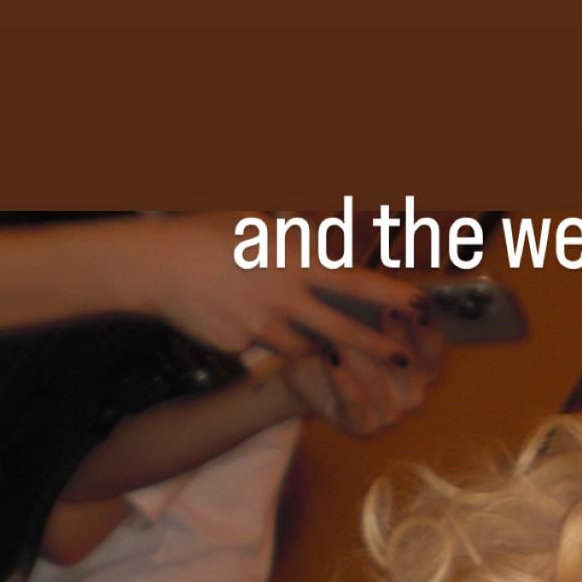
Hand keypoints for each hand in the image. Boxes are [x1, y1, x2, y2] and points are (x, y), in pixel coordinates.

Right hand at [127, 213, 426, 361]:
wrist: (161, 263)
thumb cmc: (211, 234)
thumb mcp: (260, 224)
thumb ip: (296, 237)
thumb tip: (324, 235)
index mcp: (294, 260)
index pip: (354, 281)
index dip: (390, 295)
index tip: (420, 303)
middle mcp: (284, 295)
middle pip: (341, 331)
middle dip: (376, 347)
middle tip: (402, 357)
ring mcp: (263, 325)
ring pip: (300, 346)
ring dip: (308, 343)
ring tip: (285, 320)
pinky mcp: (241, 345)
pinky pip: (258, 346)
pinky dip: (254, 334)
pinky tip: (229, 312)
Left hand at [282, 312, 444, 437]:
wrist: (307, 374)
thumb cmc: (343, 341)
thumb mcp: (364, 320)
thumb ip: (386, 307)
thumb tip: (398, 285)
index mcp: (421, 367)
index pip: (434, 349)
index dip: (429, 329)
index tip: (419, 303)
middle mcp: (412, 392)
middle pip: (415, 368)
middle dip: (399, 337)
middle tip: (386, 309)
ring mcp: (389, 412)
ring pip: (380, 384)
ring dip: (362, 356)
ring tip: (344, 333)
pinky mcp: (363, 425)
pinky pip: (355, 403)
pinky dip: (342, 379)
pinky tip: (330, 356)